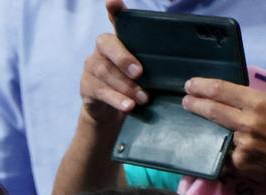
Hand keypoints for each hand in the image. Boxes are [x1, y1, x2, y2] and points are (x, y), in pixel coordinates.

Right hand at [79, 0, 147, 126]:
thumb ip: (151, 59)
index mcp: (118, 39)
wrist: (109, 111)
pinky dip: (117, 99)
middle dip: (123, 59)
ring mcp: (91, 67)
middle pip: (107, 46)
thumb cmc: (131, 84)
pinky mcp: (86, 87)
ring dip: (125, 86)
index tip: (113, 1)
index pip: (115, 20)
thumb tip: (179, 59)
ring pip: (105, 71)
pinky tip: (128, 106)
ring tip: (142, 98)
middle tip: (139, 72)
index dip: (114, 10)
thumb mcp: (143, 70)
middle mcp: (101, 49)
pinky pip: (101, 91)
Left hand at [181, 77, 265, 193]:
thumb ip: (252, 99)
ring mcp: (242, 144)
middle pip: (212, 110)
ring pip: (216, 133)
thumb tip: (225, 94)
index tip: (189, 85)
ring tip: (205, 126)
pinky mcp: (238, 162)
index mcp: (260, 103)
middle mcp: (248, 122)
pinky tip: (230, 150)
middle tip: (185, 101)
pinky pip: (224, 153)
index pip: (222, 90)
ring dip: (208, 130)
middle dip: (194, 104)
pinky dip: (222, 150)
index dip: (202, 87)